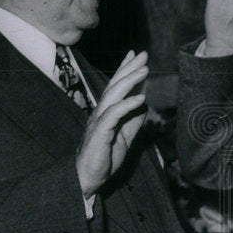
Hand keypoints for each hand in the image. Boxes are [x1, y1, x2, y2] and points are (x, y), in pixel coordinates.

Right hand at [76, 50, 148, 198]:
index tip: (135, 54)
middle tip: (142, 54)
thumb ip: (132, 121)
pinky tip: (140, 98)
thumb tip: (143, 105)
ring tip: (144, 70)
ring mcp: (98, 121)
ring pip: (113, 95)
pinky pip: (113, 115)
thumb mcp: (124, 137)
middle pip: (114, 85)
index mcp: (106, 112)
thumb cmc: (104, 158)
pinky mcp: (99, 133)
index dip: (124, 69)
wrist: (88, 179)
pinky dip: (127, 105)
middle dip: (128, 68)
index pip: (116, 86)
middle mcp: (100, 113)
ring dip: (129, 81)